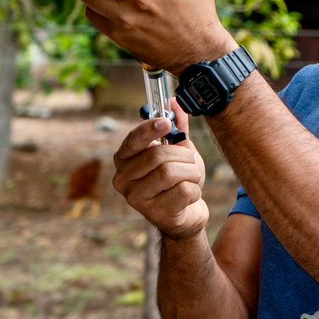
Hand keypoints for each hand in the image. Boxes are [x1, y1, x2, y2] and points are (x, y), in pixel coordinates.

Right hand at [113, 99, 208, 240]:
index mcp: (124, 160)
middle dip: (183, 155)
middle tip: (190, 161)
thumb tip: (174, 102)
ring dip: (191, 172)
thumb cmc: (177, 180)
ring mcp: (137, 199)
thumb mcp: (178, 151)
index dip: (149, 129)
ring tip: (191, 178)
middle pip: (158, 156)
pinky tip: (189, 196)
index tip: (166, 123)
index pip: (132, 141)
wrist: (185, 216)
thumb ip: (176, 127)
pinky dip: (195, 190)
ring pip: (171, 172)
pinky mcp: (155, 214)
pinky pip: (183, 191)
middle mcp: (123, 180)